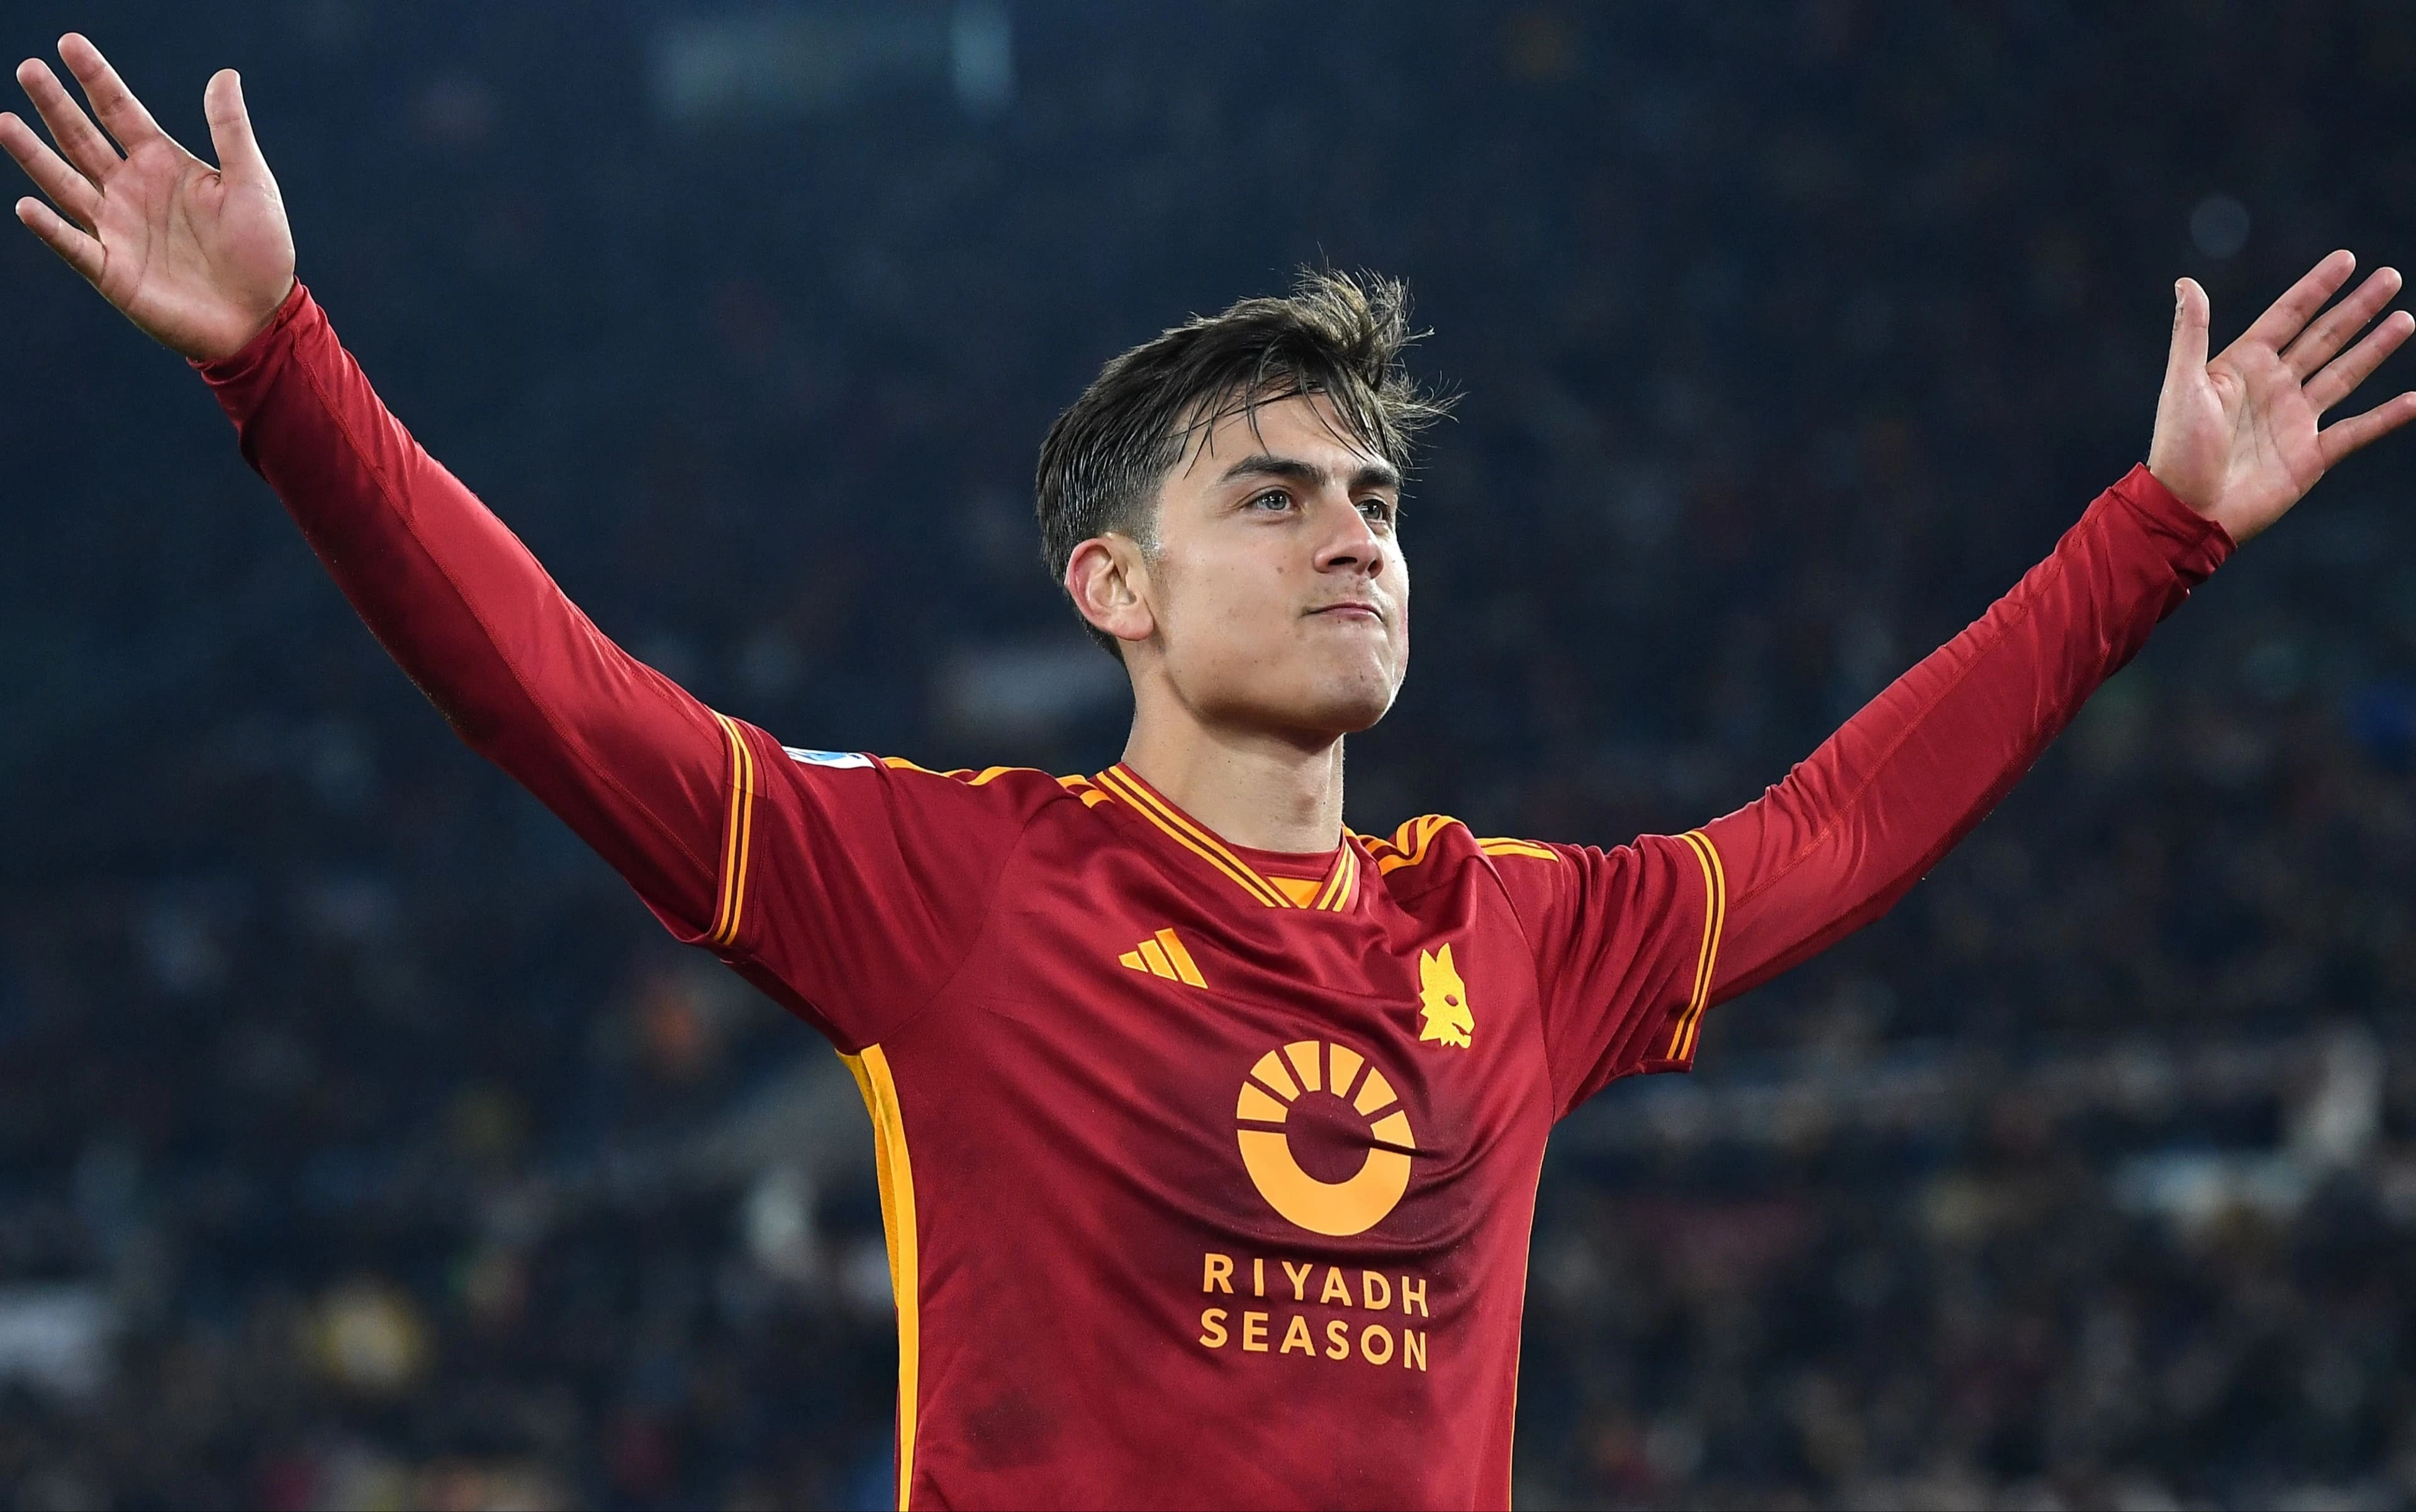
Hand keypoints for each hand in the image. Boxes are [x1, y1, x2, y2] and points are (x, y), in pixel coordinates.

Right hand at [2, 34, 293, 361]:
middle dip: (55, 105)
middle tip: (30, 69)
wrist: (260, 317)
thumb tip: (225, 74)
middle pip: (82, 138)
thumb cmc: (261, 250)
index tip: (69, 43)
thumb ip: (231, 131)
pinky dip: (51, 229)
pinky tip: (27, 207)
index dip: (96, 78)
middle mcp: (129, 189)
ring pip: (65, 183)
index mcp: (162, 163)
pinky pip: (74, 246)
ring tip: (4, 121)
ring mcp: (116, 228)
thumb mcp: (252, 183)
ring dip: (35, 155)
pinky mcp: (112, 271)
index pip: (120, 111)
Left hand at [2149, 251, 2415, 542]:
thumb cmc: (2178, 449)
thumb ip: (2190, 334)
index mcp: (2243, 366)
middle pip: (2324, 338)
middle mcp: (2273, 387)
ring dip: (2375, 347)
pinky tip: (2414, 399)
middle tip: (2390, 277)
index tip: (2347, 259)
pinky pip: (2357, 430)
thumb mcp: (2183, 385)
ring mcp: (2295, 420)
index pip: (2288, 316)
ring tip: (2406, 319)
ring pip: (2345, 374)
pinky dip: (2387, 417)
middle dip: (2357, 308)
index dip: (2317, 288)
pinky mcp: (2310, 455)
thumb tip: (2186, 282)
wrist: (2188, 509)